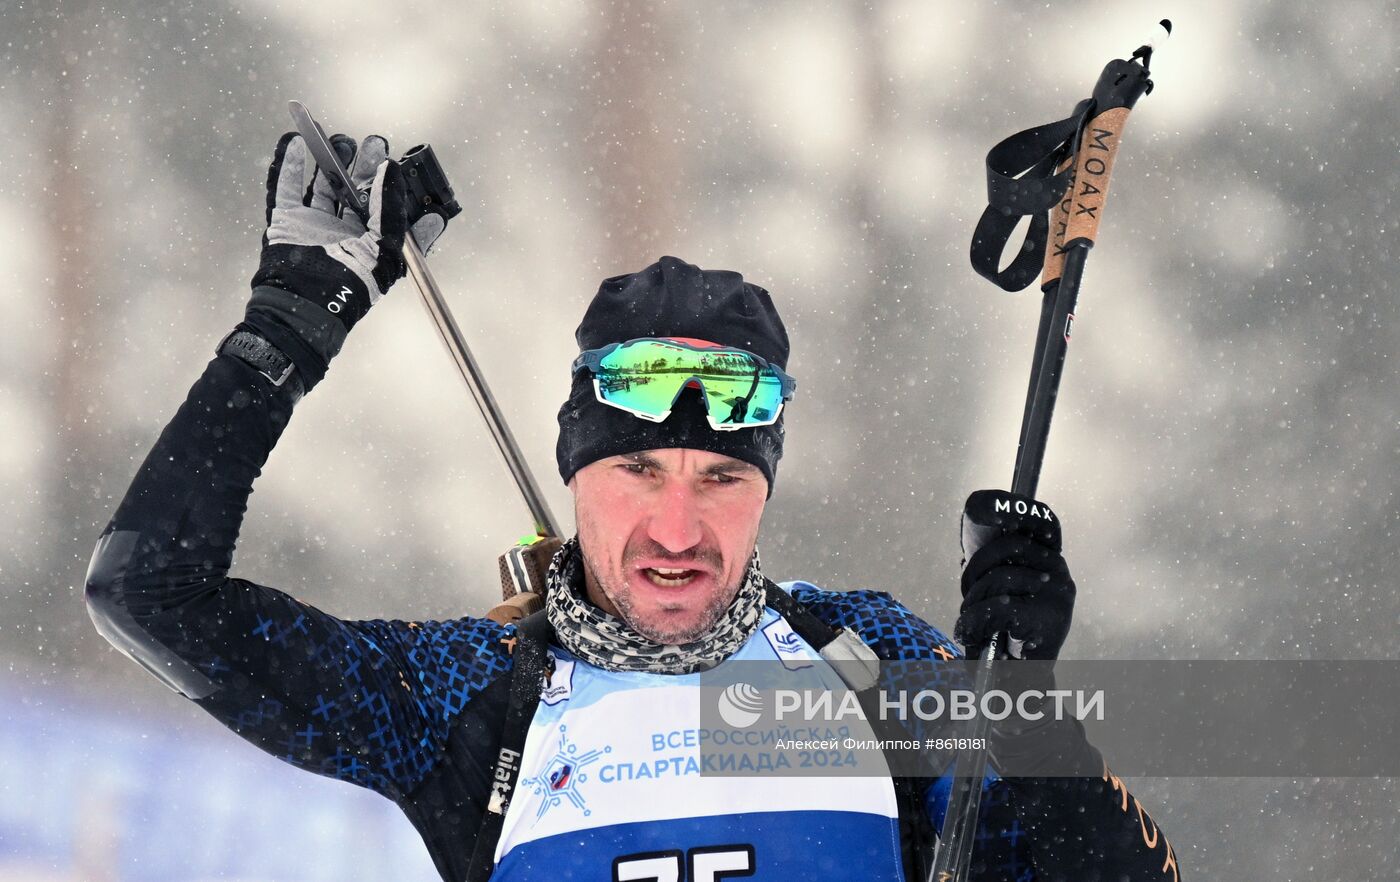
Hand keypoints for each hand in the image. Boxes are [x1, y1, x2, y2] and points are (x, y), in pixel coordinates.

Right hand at [241, 132, 445, 388]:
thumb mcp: (387, 252)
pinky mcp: (286, 223)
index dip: (383, 178)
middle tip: (369, 143)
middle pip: (351, 188)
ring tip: (337, 142)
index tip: (387, 155)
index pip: (378, 202)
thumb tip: (402, 180)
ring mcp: (313, 226)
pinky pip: (286, 189)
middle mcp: (342, 231)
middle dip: (360, 164)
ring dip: (328, 160)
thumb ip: (395, 215)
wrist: (306, 308)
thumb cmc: (351, 289)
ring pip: (320, 184)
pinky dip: (290, 165)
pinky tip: (298, 143)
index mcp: (368, 240)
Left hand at [953, 489, 1074, 661]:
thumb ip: (994, 557)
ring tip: (972, 620)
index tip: (987, 507)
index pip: (1044, 521)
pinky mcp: (1050, 621)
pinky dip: (973, 620)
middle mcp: (1060, 573)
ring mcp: (1059, 596)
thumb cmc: (1000, 630)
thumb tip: (978, 510)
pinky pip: (999, 607)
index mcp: (1049, 560)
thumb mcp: (996, 588)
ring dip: (973, 601)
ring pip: (1000, 578)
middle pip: (1010, 547)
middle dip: (976, 569)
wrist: (1016, 682)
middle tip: (968, 594)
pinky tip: (968, 632)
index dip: (1019, 510)